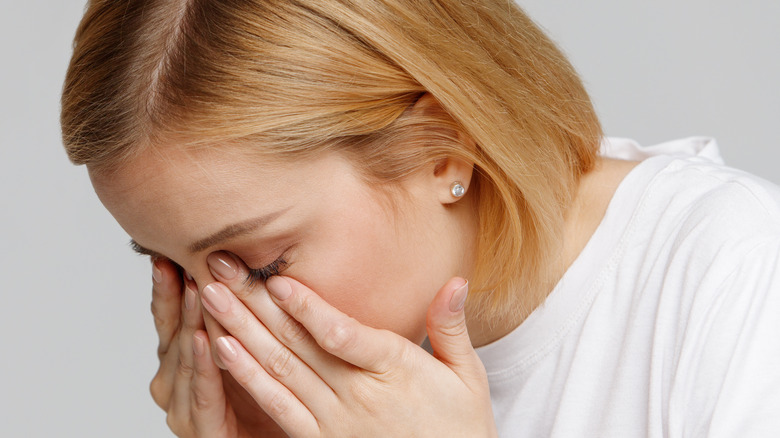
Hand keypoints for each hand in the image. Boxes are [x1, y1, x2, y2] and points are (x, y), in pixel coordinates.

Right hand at [148, 258, 285, 436]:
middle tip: (180, 257)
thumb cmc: (262, 392)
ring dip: (191, 321)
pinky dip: (204, 366)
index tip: (168, 251)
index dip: (169, 284)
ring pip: (186, 358)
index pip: (170, 315)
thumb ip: (238, 311)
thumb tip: (241, 260)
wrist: (271, 437)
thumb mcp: (248, 343)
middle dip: (179, 294)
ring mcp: (183, 406)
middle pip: (174, 331)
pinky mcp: (201, 430)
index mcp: (181, 357)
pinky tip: (205, 340)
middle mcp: (174, 380)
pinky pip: (203, 393)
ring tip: (196, 287)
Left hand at [200, 252, 497, 436]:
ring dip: (241, 331)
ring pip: (280, 369)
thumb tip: (457, 281)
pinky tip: (223, 350)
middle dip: (255, 302)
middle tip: (222, 267)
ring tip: (210, 298)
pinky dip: (248, 377)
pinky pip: (277, 406)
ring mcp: (334, 420)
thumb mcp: (466, 376)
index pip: (342, 335)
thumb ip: (450, 327)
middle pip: (298, 343)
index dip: (306, 307)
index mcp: (393, 370)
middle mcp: (358, 395)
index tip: (275, 278)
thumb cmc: (458, 428)